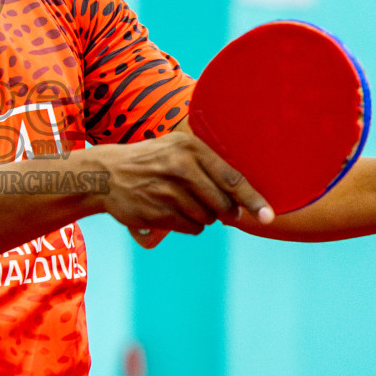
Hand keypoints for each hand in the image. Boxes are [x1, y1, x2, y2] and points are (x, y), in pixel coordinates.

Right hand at [86, 132, 273, 246]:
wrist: (105, 174)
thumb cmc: (150, 161)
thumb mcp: (177, 148)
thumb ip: (209, 165)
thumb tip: (244, 195)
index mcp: (189, 148)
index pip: (231, 178)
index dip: (253, 200)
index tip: (269, 216)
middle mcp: (179, 168)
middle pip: (222, 203)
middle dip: (228, 211)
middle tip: (225, 211)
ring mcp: (166, 192)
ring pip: (208, 218)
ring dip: (206, 217)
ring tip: (187, 203)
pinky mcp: (156, 213)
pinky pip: (191, 227)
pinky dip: (191, 225)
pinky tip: (176, 213)